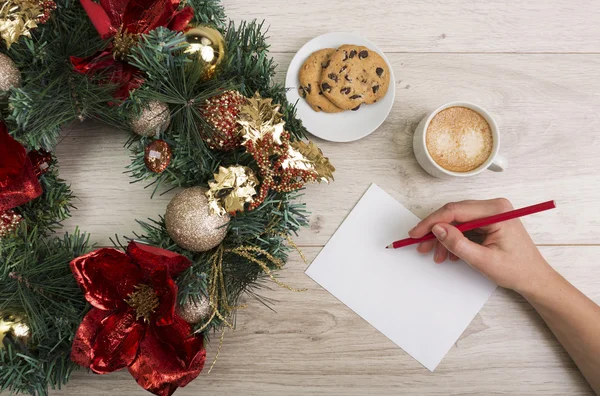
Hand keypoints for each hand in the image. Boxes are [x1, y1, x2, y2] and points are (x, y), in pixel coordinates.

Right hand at [409, 198, 553, 294]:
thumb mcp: (484, 260)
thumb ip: (458, 244)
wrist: (534, 279)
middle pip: (454, 214)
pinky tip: (449, 254)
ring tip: (436, 255)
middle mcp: (494, 207)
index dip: (432, 222)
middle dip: (435, 231)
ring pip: (456, 221)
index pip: (455, 210)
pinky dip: (454, 240)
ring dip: (444, 238)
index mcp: (496, 211)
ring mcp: (491, 214)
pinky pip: (464, 227)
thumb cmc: (517, 270)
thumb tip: (437, 229)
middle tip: (421, 245)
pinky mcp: (488, 222)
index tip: (416, 233)